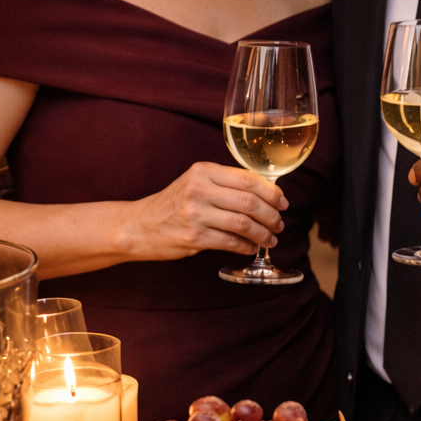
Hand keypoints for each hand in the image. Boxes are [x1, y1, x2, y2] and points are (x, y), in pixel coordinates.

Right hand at [126, 162, 287, 260]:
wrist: (138, 226)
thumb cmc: (171, 205)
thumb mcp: (194, 183)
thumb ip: (223, 185)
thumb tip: (264, 194)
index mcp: (203, 171)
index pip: (248, 179)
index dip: (271, 192)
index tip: (282, 202)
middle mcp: (199, 189)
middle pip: (250, 202)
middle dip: (271, 215)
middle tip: (279, 224)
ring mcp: (196, 214)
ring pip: (243, 223)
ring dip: (263, 234)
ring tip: (270, 239)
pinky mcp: (194, 237)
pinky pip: (230, 242)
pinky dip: (246, 247)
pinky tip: (251, 248)